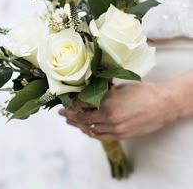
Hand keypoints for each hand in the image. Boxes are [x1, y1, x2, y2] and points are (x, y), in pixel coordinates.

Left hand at [59, 81, 182, 140]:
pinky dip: (90, 133)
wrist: (162, 105)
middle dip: (70, 115)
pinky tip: (85, 130)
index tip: (66, 103)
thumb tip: (93, 92)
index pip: (83, 104)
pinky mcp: (121, 135)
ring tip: (70, 122)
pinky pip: (100, 136)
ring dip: (78, 125)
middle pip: (83, 117)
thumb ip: (105, 91)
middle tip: (62, 114)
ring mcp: (115, 128)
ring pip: (90, 128)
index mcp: (108, 101)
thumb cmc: (143, 92)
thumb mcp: (121, 87)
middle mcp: (109, 116)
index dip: (72, 104)